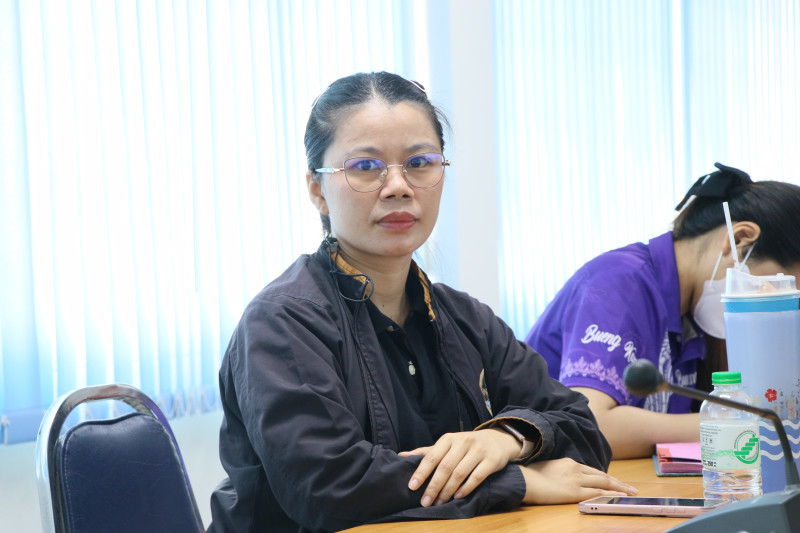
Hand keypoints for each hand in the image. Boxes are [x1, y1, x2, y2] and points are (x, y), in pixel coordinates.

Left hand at [399, 428, 519, 506]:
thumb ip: (427, 452)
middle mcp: (463, 442)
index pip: (432, 456)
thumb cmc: (466, 445)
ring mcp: (478, 450)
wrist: (497, 440)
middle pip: (445, 467)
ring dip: (447, 491)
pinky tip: (457, 496)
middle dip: (433, 487)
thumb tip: (401, 455)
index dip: (421, 472)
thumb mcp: (447, 444)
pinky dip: (466, 488)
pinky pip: (477, 477)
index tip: (412, 487)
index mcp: (449, 438)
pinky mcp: (491, 460)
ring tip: (439, 502)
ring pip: (459, 473)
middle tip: (425, 502)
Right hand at [519, 457, 637, 504]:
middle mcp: (575, 468)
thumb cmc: (530, 476)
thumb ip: (561, 472)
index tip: (616, 482)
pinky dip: (610, 494)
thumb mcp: (548, 469)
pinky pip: (597, 492)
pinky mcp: (574, 491)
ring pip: (604, 482)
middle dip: (618, 482)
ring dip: (619, 488)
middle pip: (602, 475)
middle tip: (631, 488)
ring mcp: (575, 479)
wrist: (523, 479)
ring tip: (631, 493)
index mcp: (569, 462)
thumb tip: (565, 479)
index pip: (593, 470)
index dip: (607, 477)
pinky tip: (620, 497)